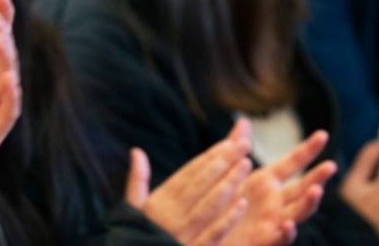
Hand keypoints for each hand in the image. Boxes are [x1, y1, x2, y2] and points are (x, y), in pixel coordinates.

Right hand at [126, 120, 251, 244]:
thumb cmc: (134, 237)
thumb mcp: (132, 209)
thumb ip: (137, 180)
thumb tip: (136, 151)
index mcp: (159, 202)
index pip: (188, 175)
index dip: (209, 158)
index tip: (228, 143)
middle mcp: (172, 215)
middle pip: (201, 184)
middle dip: (223, 163)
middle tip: (244, 145)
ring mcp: (183, 234)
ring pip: (209, 205)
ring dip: (228, 184)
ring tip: (246, 165)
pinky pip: (212, 233)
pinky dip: (227, 219)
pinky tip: (242, 204)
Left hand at [223, 128, 336, 245]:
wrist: (208, 232)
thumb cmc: (222, 202)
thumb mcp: (229, 172)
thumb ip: (237, 147)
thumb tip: (244, 121)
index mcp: (267, 182)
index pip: (293, 162)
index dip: (307, 149)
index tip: (322, 134)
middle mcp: (275, 201)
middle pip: (302, 188)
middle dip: (317, 177)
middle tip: (330, 165)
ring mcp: (273, 222)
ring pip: (298, 213)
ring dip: (308, 203)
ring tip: (317, 191)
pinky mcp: (264, 241)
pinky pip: (279, 239)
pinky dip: (286, 232)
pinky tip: (288, 224)